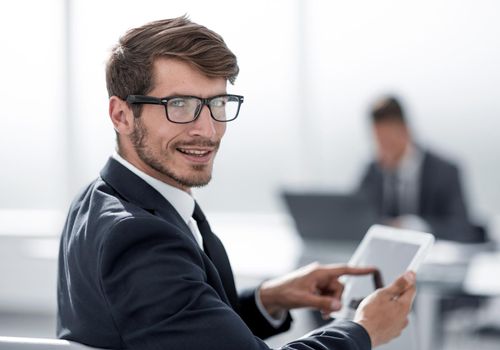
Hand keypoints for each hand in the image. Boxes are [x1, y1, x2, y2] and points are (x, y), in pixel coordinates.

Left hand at [259, 262, 376, 318]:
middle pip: (339, 287)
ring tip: (321, 311)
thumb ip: (323, 302)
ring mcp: (318, 281)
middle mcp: (320, 275)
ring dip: (331, 303)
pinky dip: (327, 303)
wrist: (273, 295)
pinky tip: (320, 309)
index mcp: (319, 272)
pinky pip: (328, 295)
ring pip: (334, 293)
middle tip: (326, 311)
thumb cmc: (286, 293)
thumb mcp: (305, 299)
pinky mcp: (316, 287)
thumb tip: (339, 305)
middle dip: (336, 300)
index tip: (373, 269)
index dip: (359, 270)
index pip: (343, 270)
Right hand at [354, 271, 415, 346]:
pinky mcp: (391, 333)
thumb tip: (410, 276)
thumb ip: (397, 285)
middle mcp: (404, 318)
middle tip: (383, 293)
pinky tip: (376, 316)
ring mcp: (398, 327)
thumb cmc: (370, 314)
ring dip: (391, 307)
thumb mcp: (383, 294)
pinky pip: (391, 321)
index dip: (409, 280)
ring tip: (377, 306)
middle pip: (404, 301)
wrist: (362, 334)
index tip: (408, 274)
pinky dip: (386, 317)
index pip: (412, 289)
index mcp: (404, 307)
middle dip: (396, 295)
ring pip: (397, 312)